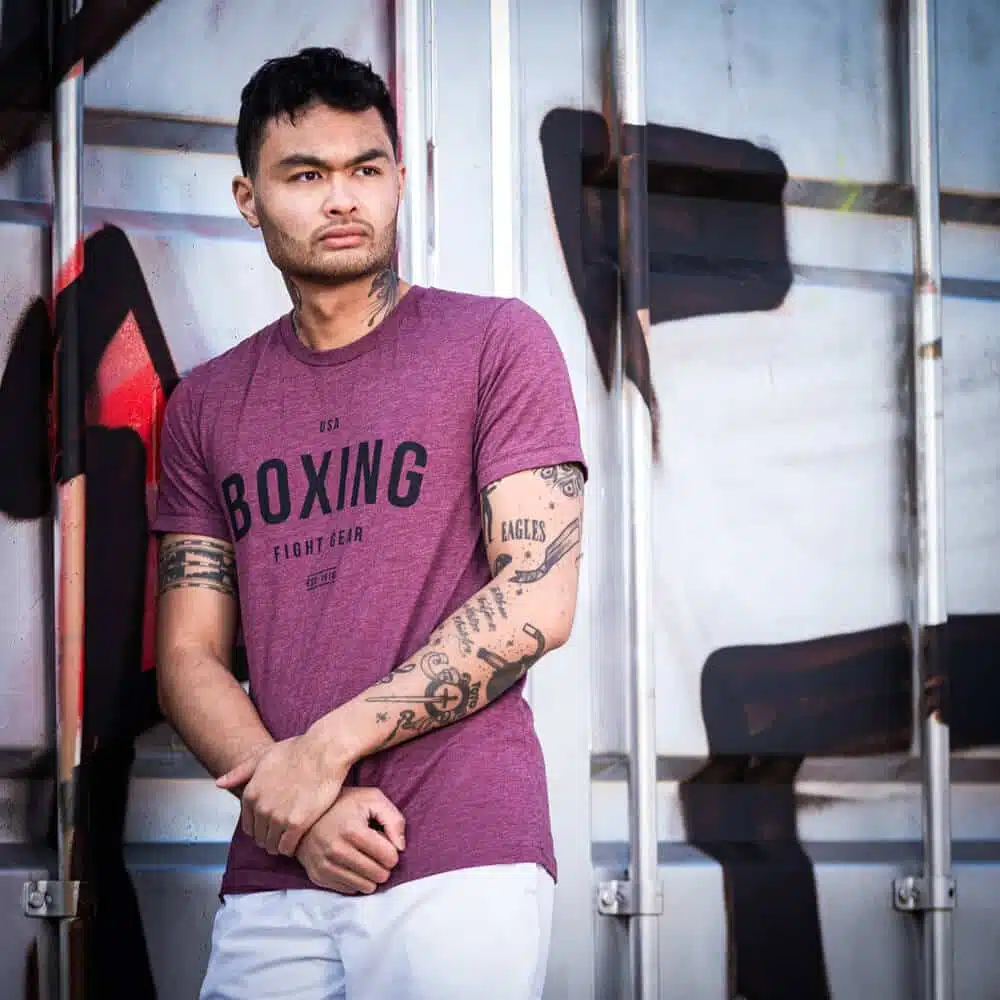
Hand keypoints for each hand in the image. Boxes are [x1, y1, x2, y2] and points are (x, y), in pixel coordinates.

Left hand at [216, 730, 352, 856]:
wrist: (324, 751)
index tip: (270, 825)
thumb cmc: (297, 750)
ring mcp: (278, 817)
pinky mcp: (297, 824)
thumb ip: (240, 772)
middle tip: (282, 832)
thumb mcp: (263, 756)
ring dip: (279, 844)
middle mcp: (261, 807)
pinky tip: (298, 839)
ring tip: (290, 836)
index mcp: (251, 793)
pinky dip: (291, 847)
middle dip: (269, 837)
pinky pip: (287, 847)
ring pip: (272, 845)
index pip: (248, 825)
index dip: (259, 828)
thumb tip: (219, 783)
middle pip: (259, 837)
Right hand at [297, 787, 405, 894]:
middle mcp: (336, 851)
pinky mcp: (318, 876)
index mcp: (352, 831)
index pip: (389, 858)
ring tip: (364, 857)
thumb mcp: (373, 799)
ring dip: (370, 875)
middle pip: (379, 875)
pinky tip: (351, 863)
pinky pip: (349, 890)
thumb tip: (401, 847)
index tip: (384, 841)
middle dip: (383, 865)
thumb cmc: (345, 803)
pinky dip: (355, 879)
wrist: (306, 812)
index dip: (392, 850)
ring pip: (366, 887)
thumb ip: (394, 819)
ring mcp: (325, 865)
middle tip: (376, 851)